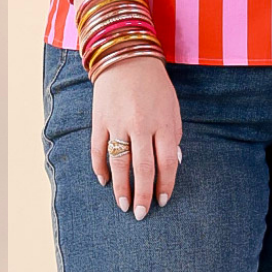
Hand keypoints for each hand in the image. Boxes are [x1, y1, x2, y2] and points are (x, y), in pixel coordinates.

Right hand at [90, 56, 182, 219]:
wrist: (126, 57)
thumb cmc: (154, 85)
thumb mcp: (172, 108)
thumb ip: (173, 136)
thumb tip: (173, 166)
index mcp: (162, 123)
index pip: (167, 163)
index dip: (165, 186)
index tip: (162, 201)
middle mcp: (140, 125)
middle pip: (143, 169)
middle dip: (143, 195)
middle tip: (141, 214)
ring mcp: (118, 122)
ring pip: (119, 163)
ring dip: (121, 188)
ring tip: (124, 205)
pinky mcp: (100, 119)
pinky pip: (98, 149)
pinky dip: (100, 167)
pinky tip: (104, 180)